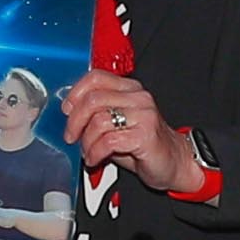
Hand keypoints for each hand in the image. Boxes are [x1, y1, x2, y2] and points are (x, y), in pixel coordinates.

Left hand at [59, 70, 208, 194]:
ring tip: (88, 151)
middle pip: (93, 100)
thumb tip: (68, 113)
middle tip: (71, 136)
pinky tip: (95, 158)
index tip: (66, 110)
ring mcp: (144, 115)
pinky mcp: (145, 135)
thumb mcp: (116, 124)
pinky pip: (108, 141)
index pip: (96, 77)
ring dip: (86, 142)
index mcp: (130, 89)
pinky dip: (95, 152)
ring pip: (98, 121)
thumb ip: (96, 114)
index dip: (75, 93)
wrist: (173, 162)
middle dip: (75, 122)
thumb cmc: (143, 144)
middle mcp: (138, 98)